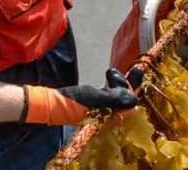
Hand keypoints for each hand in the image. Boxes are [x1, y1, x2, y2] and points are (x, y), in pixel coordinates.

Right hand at [22, 67, 136, 125]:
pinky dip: (112, 85)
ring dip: (118, 82)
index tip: (137, 70)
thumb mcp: (94, 98)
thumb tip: (134, 97)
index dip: (134, 86)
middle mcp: (110, 116)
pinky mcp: (96, 104)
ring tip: (109, 72)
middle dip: (126, 82)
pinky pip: (110, 94)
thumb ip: (115, 98)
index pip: (130, 102)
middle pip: (126, 98)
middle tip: (118, 70)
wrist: (50, 104)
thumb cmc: (72, 102)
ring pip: (119, 94)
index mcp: (112, 117)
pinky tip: (108, 76)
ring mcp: (103, 110)